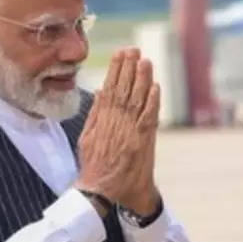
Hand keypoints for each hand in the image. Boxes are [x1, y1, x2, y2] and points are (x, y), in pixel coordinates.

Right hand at [75, 48, 160, 214]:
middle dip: (128, 68)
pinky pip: (149, 117)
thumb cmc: (95, 166)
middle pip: (123, 90)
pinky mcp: (142, 141)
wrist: (103, 191)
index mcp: (101, 121)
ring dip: (142, 79)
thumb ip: (95, 114)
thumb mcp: (86, 138)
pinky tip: (155, 87)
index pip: (110, 89)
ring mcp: (129, 131)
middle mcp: (115, 123)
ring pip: (136, 99)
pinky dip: (152, 102)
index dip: (116, 70)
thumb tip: (100, 90)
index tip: (120, 54)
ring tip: (145, 61)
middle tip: (133, 49)